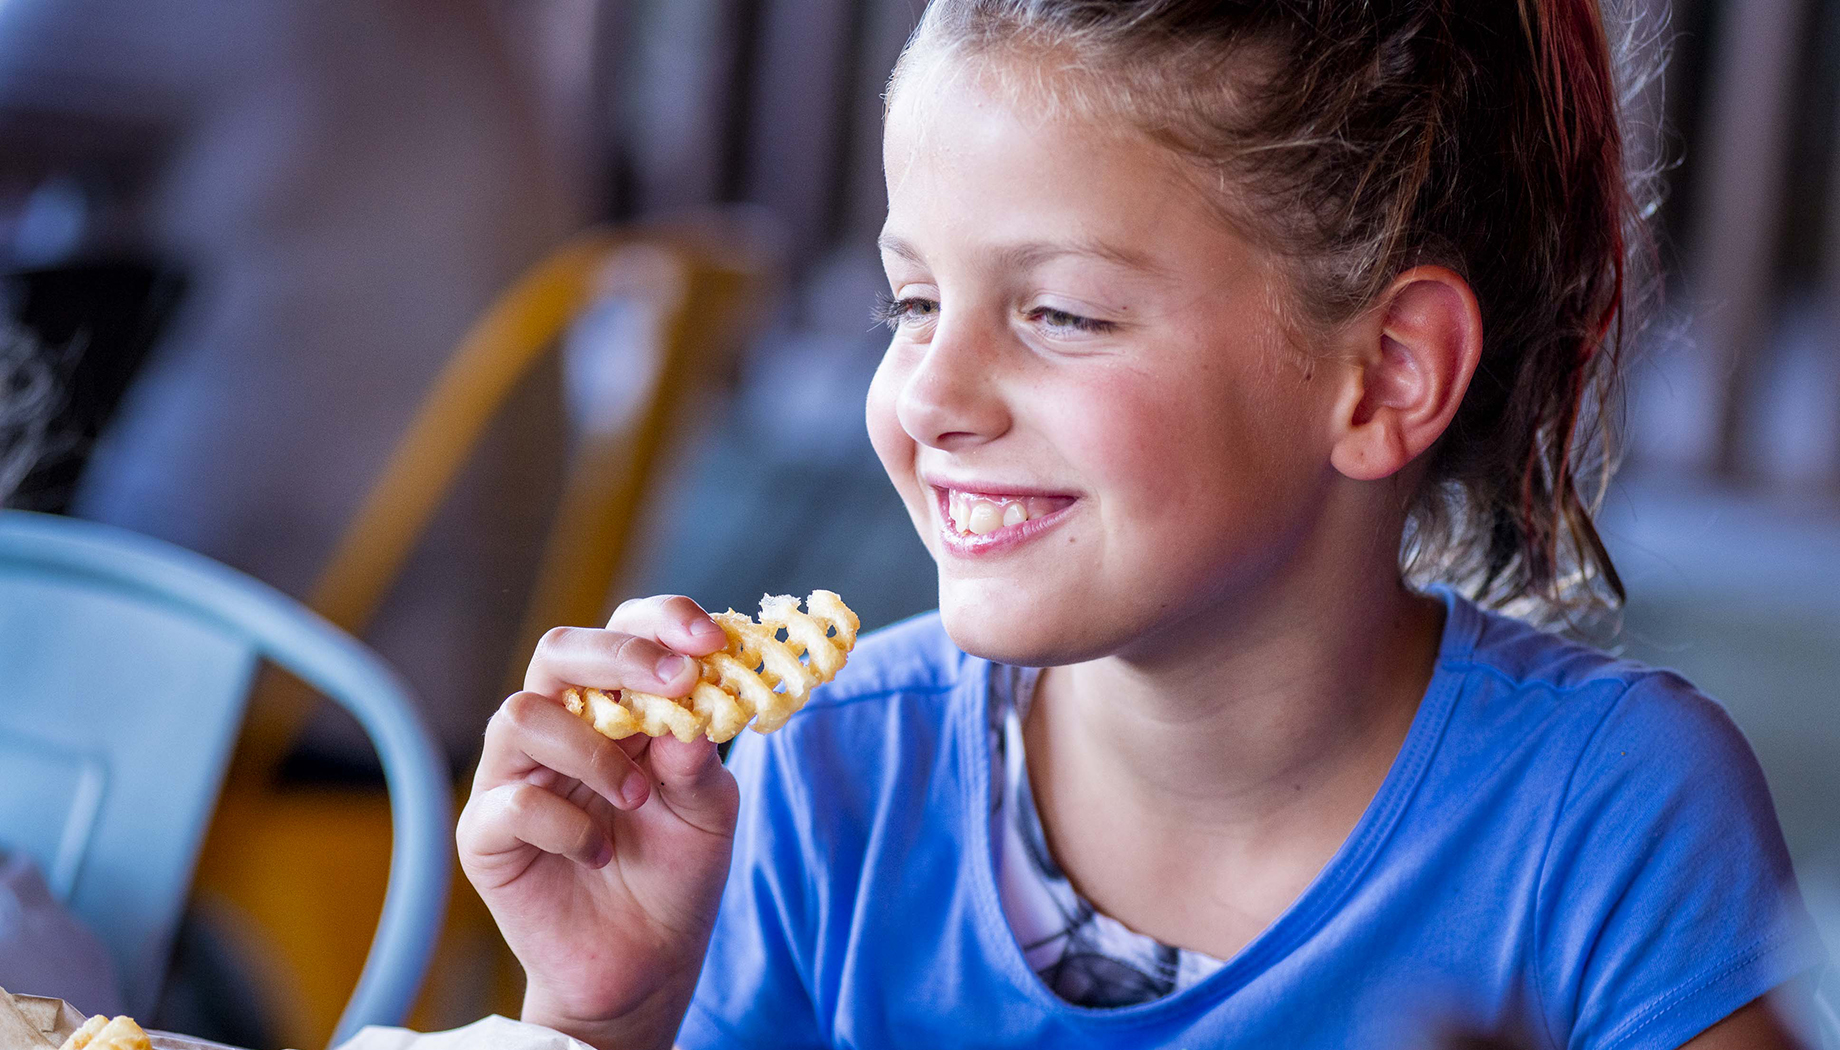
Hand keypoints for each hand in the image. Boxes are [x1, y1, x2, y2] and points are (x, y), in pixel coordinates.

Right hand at [458, 595, 740, 1049]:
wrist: (645, 964)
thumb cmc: (675, 872)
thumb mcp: (709, 811)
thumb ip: (699, 759)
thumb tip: (691, 707)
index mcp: (615, 705)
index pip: (624, 632)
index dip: (663, 622)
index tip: (711, 639)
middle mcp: (558, 726)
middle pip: (559, 651)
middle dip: (619, 656)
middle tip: (676, 680)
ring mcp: (514, 777)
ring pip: (522, 714)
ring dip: (593, 749)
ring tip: (638, 799)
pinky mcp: (487, 834)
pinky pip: (513, 803)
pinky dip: (567, 824)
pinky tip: (598, 853)